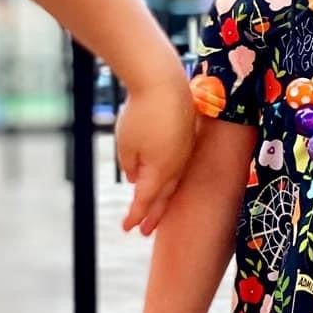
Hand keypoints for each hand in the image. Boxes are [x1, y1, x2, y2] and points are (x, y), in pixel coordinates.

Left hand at [115, 73, 194, 234]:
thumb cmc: (141, 112)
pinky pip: (179, 167)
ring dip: (163, 198)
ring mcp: (184, 152)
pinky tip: (164, 180)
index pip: (146, 201)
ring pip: (173, 183)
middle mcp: (176, 166)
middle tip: (143, 232)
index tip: (126, 228)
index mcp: (160, 170)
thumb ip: (131, 165)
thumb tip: (138, 178)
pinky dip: (170, 179)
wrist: (163, 80)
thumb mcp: (126, 144)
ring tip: (154, 211)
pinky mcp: (186, 139)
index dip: (135, 215)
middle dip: (152, 215)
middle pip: (163, 197)